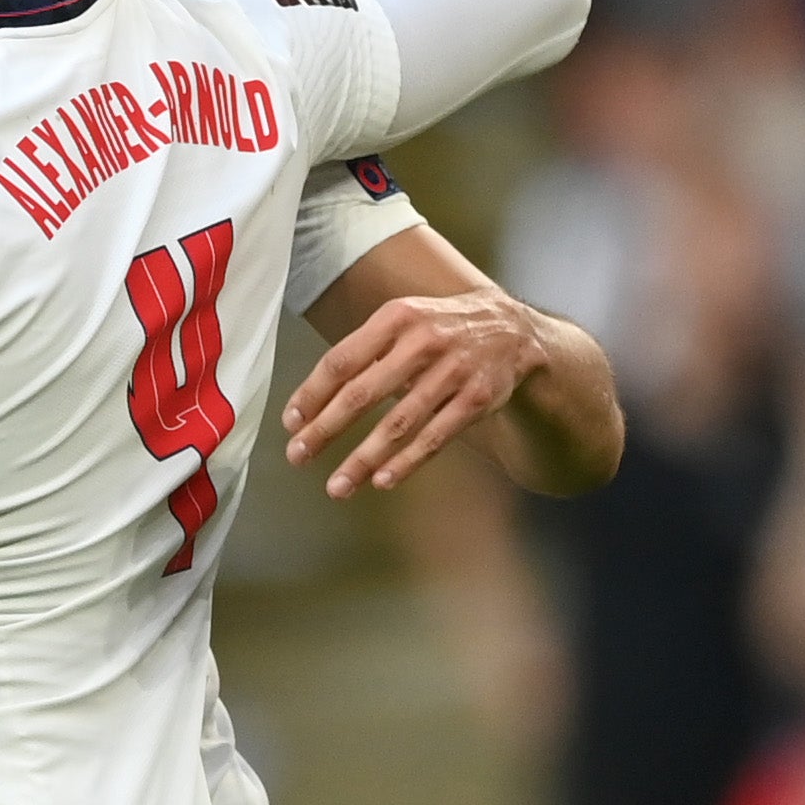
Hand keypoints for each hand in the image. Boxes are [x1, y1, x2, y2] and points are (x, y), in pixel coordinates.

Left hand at [284, 283, 552, 499]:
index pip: (342, 360)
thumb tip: (310, 404)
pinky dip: (407, 462)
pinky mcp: (477, 398)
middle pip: (363, 393)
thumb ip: (362, 353)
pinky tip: (382, 480)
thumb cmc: (439, 331)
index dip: (312, 394)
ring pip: (399, 423)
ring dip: (363, 459)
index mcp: (396, 318)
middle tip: (298, 457)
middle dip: (326, 429)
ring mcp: (454, 371)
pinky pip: (436, 436)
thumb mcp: (403, 323)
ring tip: (336, 486)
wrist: (514, 330)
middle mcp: (424, 341)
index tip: (290, 423)